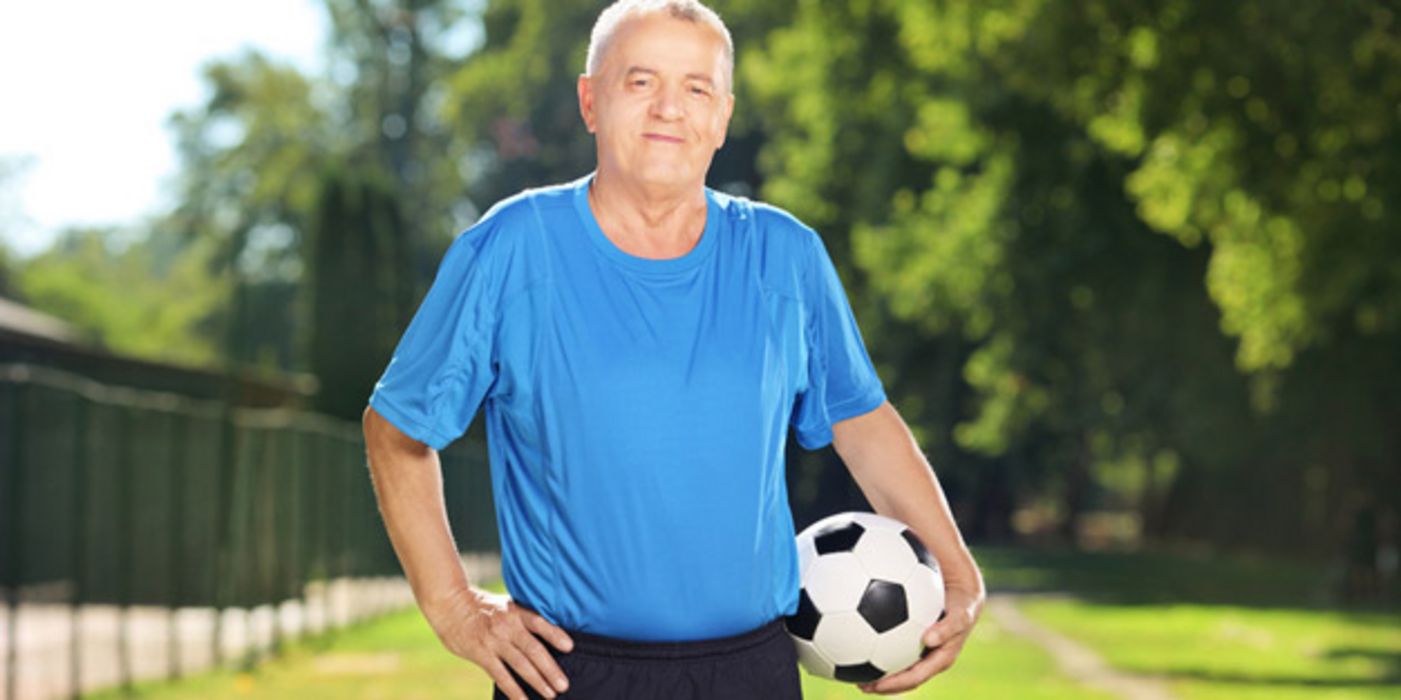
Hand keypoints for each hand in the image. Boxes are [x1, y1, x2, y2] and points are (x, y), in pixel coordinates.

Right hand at [425, 587, 574, 699]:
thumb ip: (522, 619)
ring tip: (550, 693)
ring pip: (520, 664)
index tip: (570, 647)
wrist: (450, 604)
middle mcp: (507, 626)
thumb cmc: (481, 606)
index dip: (555, 634)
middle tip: (564, 685)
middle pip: (534, 649)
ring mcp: (494, 641)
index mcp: (516, 612)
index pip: (539, 623)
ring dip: (537, 681)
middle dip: (550, 669)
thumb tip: (545, 635)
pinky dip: (513, 690)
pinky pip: (500, 675)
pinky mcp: (481, 654)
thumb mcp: (505, 605)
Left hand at [858, 585, 983, 694]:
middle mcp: (929, 661)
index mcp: (939, 661)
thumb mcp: (960, 616)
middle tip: (860, 685)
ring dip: (878, 672)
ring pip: (898, 667)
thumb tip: (928, 639)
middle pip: (903, 680)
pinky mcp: (915, 642)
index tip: (874, 686)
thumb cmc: (962, 606)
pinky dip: (879, 651)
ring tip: (855, 673)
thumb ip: (947, 627)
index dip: (894, 685)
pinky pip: (895, 650)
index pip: (914, 678)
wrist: (964, 596)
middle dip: (882, 686)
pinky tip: (861, 642)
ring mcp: (922, 653)